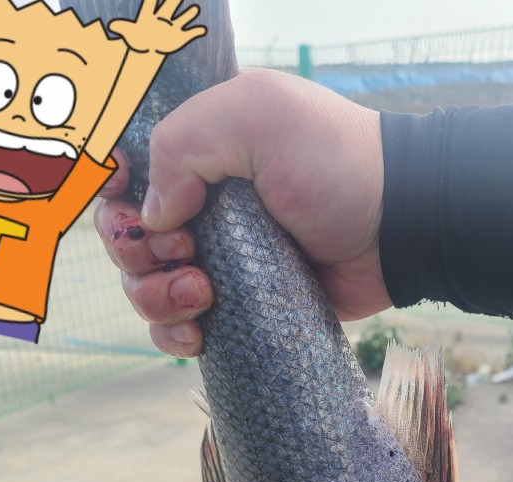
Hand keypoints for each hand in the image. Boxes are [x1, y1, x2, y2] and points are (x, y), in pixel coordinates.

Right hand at [95, 69, 388, 356]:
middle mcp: (201, 208)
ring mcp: (220, 262)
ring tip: (203, 294)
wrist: (397, 227)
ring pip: (147, 290)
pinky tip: (197, 332)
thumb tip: (152, 213)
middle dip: (138, 254)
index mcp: (199, 154)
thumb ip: (183, 143)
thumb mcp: (255, 117)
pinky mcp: (240, 308)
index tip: (135, 211)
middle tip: (188, 254)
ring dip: (156, 298)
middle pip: (127, 240)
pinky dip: (174, 334)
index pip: (124, 177)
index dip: (115, 199)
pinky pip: (180, 328)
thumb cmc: (335, 163)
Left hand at [109, 0, 205, 56]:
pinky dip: (196, 32)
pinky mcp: (180, 38)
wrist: (148, 49)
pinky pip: (190, 33)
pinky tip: (202, 30)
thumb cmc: (137, 40)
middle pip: (170, 4)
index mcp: (151, 15)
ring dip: (189, 14)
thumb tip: (111, 26)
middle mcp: (164, 18)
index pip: (153, 0)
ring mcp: (173, 27)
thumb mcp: (129, 34)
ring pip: (183, 18)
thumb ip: (121, 28)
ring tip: (195, 9)